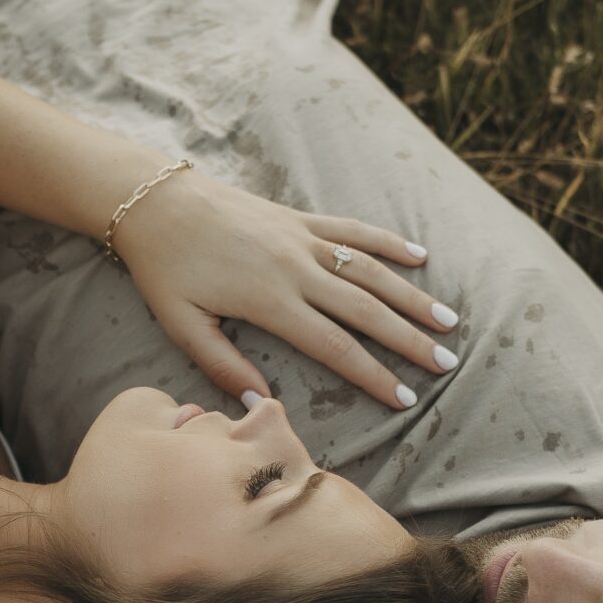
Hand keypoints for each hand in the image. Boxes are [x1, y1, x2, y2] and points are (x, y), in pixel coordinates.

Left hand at [113, 172, 455, 410]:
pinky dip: (388, 242)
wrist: (155, 201)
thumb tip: (264, 402)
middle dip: (409, 340)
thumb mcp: (182, 325)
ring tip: (447, 320)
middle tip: (444, 365)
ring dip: (411, 296)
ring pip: (370, 270)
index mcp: (271, 301)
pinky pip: (353, 229)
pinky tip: (419, 256)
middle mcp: (297, 268)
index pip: (335, 346)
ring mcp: (302, 238)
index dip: (373, 375)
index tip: (404, 398)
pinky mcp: (299, 217)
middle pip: (366, 310)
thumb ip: (223, 366)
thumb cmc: (165, 268)